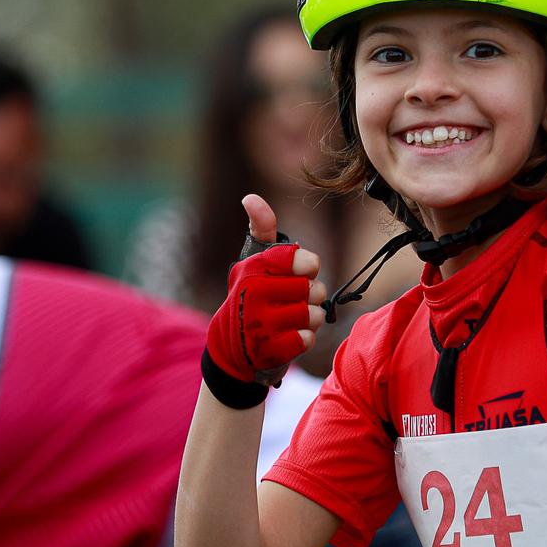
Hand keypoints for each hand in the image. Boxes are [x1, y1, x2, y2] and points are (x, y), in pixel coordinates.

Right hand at [204, 194, 327, 387]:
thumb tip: (250, 197)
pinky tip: (287, 337)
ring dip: (309, 320)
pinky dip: (303, 340)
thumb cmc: (251, 296)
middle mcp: (253, 293)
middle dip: (311, 296)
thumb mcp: (254, 261)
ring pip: (314, 316)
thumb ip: (261, 227)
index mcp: (254, 268)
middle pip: (314, 290)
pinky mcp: (267, 350)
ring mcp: (260, 323)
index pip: (305, 261)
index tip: (302, 272)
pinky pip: (306, 340)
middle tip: (293, 300)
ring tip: (291, 319)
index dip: (309, 267)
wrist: (232, 346)